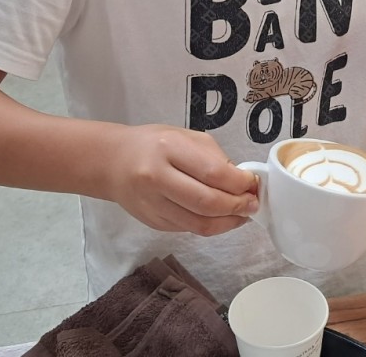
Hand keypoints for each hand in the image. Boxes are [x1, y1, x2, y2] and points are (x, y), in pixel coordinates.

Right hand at [105, 125, 258, 235]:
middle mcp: (157, 178)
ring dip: (228, 223)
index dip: (240, 183)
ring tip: (242, 215)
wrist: (113, 162)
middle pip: (207, 203)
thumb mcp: (185, 136)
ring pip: (199, 224)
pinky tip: (221, 218)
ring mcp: (152, 204)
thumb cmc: (154, 144)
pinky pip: (188, 229)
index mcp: (169, 149)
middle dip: (238, 207)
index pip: (213, 173)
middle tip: (253, 204)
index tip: (253, 184)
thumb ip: (214, 157)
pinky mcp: (152, 223)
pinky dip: (210, 226)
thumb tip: (242, 182)